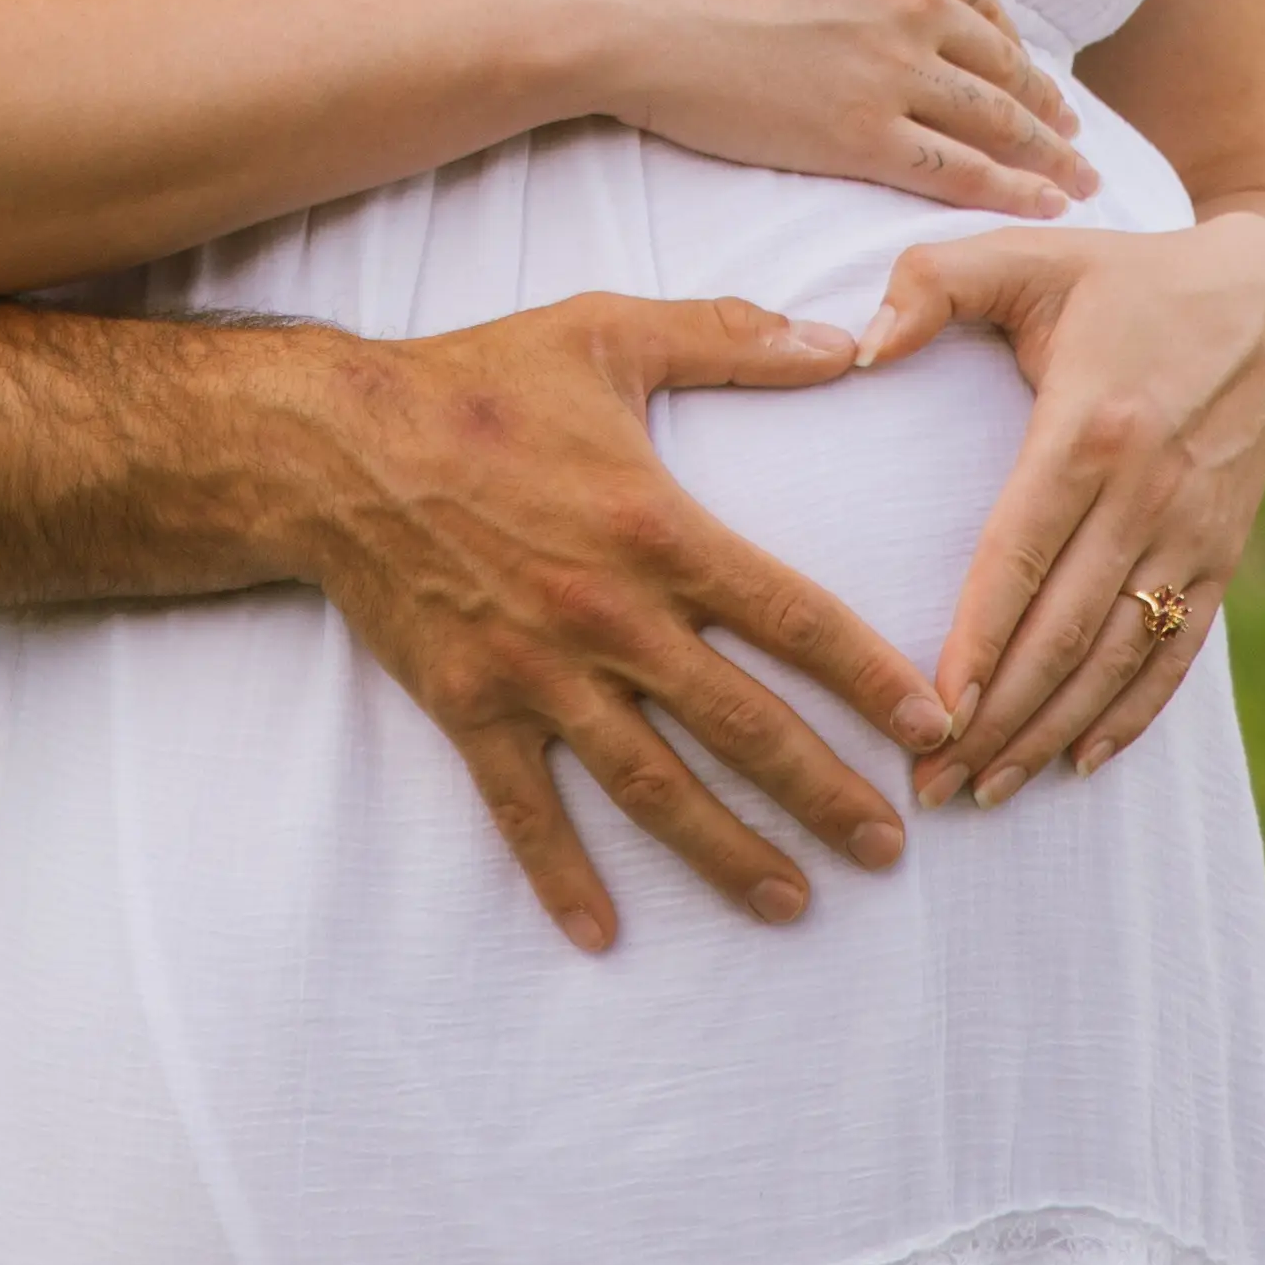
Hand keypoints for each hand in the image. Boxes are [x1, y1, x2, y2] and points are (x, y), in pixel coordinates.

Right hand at [284, 292, 955, 953]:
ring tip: (793, 902)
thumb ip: (729, 340)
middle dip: (823, 793)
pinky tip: (602, 932)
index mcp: (656, 527)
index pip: (791, 617)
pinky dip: (561, 875)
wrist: (334, 444)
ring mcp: (537, 672)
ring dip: (727, 852)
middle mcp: (609, 615)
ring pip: (651, 787)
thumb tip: (845, 341)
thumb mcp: (608, 332)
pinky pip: (522, 809)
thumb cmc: (477, 379)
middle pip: (740, 725)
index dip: (869, 676)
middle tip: (889, 848)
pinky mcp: (469, 707)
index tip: (930, 727)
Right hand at [585, 0, 1088, 215]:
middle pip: (1001, 62)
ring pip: (993, 119)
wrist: (629, 2)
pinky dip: (1009, 192)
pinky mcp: (860, 134)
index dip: (1008, 43)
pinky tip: (1042, 206)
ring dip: (1046, 155)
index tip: (1026, 73)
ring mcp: (893, 69)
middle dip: (1047, 106)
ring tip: (1078, 180)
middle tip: (1076, 137)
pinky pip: (955, 170)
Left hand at [856, 205, 1264, 805]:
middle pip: (1063, 631)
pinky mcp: (1224, 556)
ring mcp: (1192, 533)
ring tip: (987, 789)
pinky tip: (1080, 762)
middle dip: (998, 719)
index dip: (976, 642)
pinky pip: (1177, 653)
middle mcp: (1147, 493)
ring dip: (1052, 732)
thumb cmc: (1128, 280)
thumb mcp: (1032, 252)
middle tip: (932, 786)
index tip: (929, 713)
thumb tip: (859, 346)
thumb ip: (933, 281)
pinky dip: (1132, 716)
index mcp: (1089, 427)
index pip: (1019, 557)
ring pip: (1117, 658)